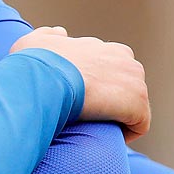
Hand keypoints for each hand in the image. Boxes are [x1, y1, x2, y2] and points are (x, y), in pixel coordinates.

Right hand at [11, 27, 149, 138]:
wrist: (45, 80)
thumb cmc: (34, 65)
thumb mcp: (33, 43)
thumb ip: (49, 36)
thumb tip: (61, 33)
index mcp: (104, 48)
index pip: (112, 68)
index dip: (97, 87)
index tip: (82, 101)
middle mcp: (125, 59)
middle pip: (127, 86)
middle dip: (112, 101)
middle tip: (89, 118)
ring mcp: (135, 81)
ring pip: (134, 105)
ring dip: (118, 118)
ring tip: (97, 131)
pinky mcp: (138, 104)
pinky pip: (139, 125)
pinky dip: (125, 133)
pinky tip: (105, 139)